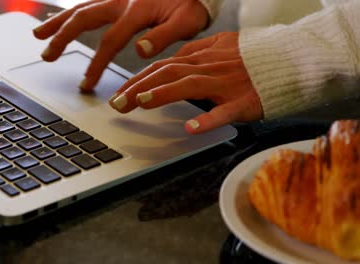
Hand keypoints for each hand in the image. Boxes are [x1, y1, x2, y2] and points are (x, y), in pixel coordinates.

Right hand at [32, 0, 208, 91]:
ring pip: (81, 7)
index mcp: (137, 10)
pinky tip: (59, 18)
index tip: (86, 84)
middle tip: (47, 55)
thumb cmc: (192, 5)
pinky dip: (71, 12)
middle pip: (84, 18)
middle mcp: (121, 0)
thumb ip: (164, 36)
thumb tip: (140, 50)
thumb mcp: (187, 22)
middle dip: (62, 37)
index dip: (96, 64)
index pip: (110, 41)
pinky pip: (88, 2)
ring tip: (38, 35)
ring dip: (58, 22)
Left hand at [109, 32, 262, 133]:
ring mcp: (227, 83)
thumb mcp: (222, 46)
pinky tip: (191, 128)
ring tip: (140, 103)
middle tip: (117, 103)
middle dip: (139, 87)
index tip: (120, 92)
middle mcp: (210, 67)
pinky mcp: (244, 101)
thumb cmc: (254, 58)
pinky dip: (208, 120)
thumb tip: (171, 61)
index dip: (138, 79)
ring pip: (190, 85)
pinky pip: (226, 111)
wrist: (292, 59)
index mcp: (204, 56)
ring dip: (163, 93)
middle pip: (168, 73)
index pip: (163, 65)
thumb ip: (197, 53)